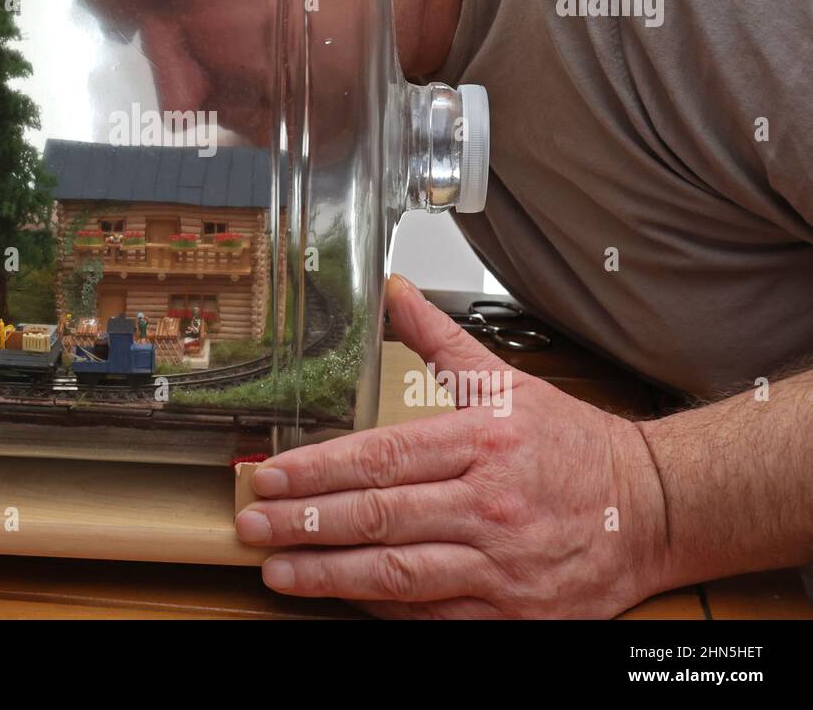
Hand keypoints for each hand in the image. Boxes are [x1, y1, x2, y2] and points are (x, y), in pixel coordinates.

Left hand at [234, 275, 672, 617]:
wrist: (654, 510)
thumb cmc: (574, 447)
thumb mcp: (506, 381)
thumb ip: (440, 339)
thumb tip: (393, 291)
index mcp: (482, 443)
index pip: (381, 457)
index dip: (318, 469)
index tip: (271, 475)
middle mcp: (488, 505)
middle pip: (379, 517)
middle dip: (306, 522)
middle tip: (254, 524)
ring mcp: (502, 565)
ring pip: (398, 574)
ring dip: (330, 574)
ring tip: (279, 570)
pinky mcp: (515, 615)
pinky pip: (434, 617)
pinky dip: (383, 610)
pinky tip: (342, 597)